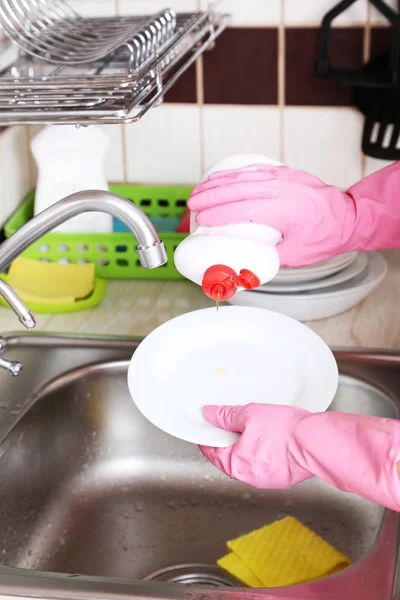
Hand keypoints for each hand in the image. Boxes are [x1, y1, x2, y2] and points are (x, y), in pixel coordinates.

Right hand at [188, 164, 356, 267]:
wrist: (348, 216)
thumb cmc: (325, 236)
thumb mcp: (295, 256)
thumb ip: (267, 260)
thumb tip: (243, 269)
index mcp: (280, 210)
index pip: (240, 210)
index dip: (217, 214)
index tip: (201, 220)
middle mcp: (279, 189)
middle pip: (236, 189)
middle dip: (210, 196)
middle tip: (191, 204)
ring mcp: (281, 177)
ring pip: (242, 176)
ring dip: (217, 183)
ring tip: (198, 190)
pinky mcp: (284, 172)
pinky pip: (253, 169)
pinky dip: (234, 173)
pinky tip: (221, 178)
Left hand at [199, 404, 311, 488]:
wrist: (315, 442)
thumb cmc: (285, 431)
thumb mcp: (249, 414)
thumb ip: (225, 415)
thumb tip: (210, 414)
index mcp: (234, 464)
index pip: (210, 449)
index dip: (209, 433)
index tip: (210, 423)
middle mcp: (248, 477)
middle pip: (228, 456)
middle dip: (230, 438)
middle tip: (236, 420)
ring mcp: (265, 480)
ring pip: (248, 459)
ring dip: (248, 445)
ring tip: (259, 427)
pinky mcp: (281, 478)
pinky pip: (264, 463)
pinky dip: (264, 451)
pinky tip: (272, 438)